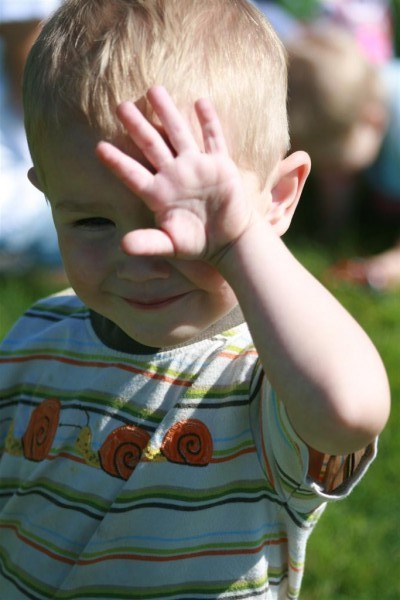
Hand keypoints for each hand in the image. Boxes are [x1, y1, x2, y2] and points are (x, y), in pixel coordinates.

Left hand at [96, 86, 256, 262]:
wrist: (228, 241)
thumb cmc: (196, 243)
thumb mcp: (170, 244)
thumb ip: (148, 243)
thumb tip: (124, 246)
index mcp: (159, 193)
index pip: (133, 174)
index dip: (117, 162)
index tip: (99, 148)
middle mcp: (174, 175)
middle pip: (152, 145)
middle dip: (137, 126)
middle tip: (120, 106)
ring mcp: (197, 167)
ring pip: (179, 134)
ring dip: (167, 112)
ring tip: (154, 90)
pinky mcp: (220, 165)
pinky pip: (213, 139)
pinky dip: (209, 121)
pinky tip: (200, 102)